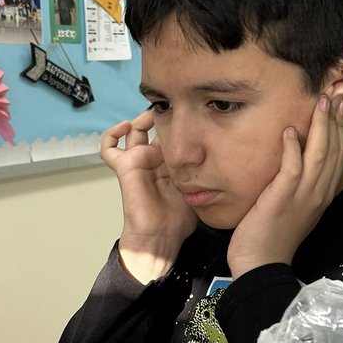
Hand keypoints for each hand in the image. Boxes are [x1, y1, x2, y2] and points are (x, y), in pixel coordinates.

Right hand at [101, 111, 196, 281]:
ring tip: (152, 111)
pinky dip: (111, 135)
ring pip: (134, 131)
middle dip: (161, 115)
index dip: (179, 123)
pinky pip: (109, 148)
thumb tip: (232, 160)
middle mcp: (153, 161)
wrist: (161, 236)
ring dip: (141, 118)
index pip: (172, 136)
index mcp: (170, 164)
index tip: (192, 111)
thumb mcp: (200, 189)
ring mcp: (138, 162)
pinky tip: (124, 127)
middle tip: (173, 105)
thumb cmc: (178, 220)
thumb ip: (208, 173)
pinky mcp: (126, 166)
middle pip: (153, 129)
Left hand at [227, 95, 342, 277]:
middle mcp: (317, 194)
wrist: (261, 264)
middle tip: (334, 94)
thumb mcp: (291, 208)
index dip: (340, 129)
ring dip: (320, 126)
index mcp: (320, 196)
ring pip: (319, 154)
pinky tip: (291, 131)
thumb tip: (293, 162)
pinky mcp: (283, 199)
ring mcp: (302, 197)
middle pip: (333, 150)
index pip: (337, 156)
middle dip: (335, 120)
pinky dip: (293, 148)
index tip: (339, 107)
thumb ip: (296, 185)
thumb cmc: (270, 238)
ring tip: (320, 103)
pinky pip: (292, 168)